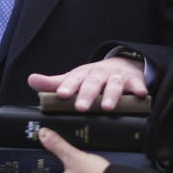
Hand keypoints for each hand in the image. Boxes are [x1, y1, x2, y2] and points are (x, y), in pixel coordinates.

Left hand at [27, 56, 147, 112]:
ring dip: (111, 95)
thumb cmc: (91, 77)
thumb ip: (53, 83)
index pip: (73, 80)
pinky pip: (136, 84)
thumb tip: (31, 80)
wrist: (119, 65)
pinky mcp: (133, 81)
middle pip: (92, 83)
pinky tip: (141, 95)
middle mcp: (99, 75)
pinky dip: (139, 89)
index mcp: (82, 75)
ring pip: (114, 85)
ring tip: (108, 107)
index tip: (61, 95)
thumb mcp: (73, 78)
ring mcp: (116, 77)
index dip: (67, 87)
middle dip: (87, 95)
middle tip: (81, 107)